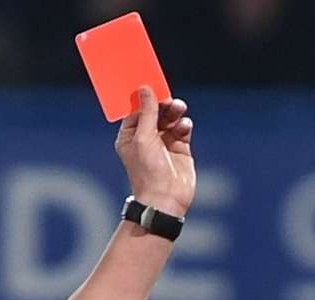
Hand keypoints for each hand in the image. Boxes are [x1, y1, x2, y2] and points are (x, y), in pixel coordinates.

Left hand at [115, 86, 193, 217]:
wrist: (166, 199)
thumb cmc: (148, 171)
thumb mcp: (144, 137)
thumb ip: (148, 112)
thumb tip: (145, 89)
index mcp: (130, 136)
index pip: (136, 110)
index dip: (144, 98)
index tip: (151, 84)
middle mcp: (146, 138)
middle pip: (155, 111)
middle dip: (162, 104)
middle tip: (169, 99)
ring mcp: (164, 143)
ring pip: (170, 118)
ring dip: (174, 112)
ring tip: (179, 109)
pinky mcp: (180, 149)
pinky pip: (182, 129)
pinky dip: (184, 125)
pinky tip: (184, 127)